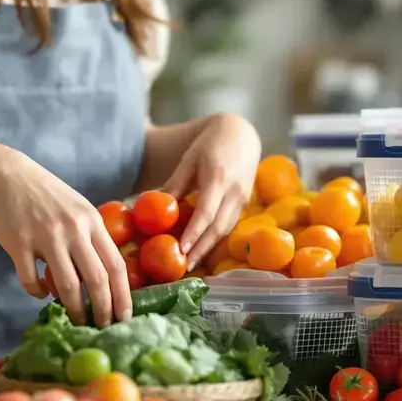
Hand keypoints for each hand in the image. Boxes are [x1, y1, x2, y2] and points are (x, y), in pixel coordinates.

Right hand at [0, 144, 129, 326]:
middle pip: (96, 279)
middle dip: (102, 310)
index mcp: (92, 221)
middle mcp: (73, 229)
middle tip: (102, 327)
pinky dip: (37, 292)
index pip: (116, 265)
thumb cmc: (48, 196)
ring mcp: (45, 236)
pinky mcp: (19, 242)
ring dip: (74, 308)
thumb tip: (105, 279)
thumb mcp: (78, 210)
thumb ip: (91, 239)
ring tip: (76, 320)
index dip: (122, 296)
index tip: (124, 317)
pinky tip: (40, 294)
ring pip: (66, 284)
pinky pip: (31, 279)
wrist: (7, 175)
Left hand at [163, 113, 260, 268]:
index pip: (207, 212)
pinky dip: (215, 238)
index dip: (194, 233)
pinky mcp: (244, 203)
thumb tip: (156, 206)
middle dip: (202, 249)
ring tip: (191, 262)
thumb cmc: (210, 144)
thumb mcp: (189, 159)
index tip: (182, 249)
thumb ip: (176, 184)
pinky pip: (229, 224)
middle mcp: (234, 191)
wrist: (241, 134)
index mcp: (219, 178)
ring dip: (209, 248)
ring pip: (225, 229)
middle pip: (218, 227)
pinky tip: (202, 247)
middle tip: (185, 266)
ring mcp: (242, 198)